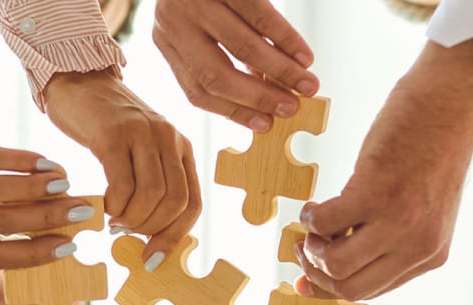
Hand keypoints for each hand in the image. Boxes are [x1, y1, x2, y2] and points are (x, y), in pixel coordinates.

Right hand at [44, 70, 200, 266]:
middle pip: (175, 202)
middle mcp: (169, 138)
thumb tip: (153, 240)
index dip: (175, 237)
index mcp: (181, 147)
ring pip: (152, 195)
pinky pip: (122, 183)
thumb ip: (153, 187)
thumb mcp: (140, 155)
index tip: (152, 258)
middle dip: (151, 229)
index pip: (193, 203)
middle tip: (126, 232)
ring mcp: (143, 133)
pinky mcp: (113, 133)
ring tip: (114, 220)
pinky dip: (114, 205)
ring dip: (130, 219)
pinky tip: (104, 206)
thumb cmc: (107, 128)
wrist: (77, 80)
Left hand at [153, 0, 317, 131]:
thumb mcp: (198, 26)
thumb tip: (262, 96)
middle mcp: (174, 23)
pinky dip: (285, 38)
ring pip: (242, 47)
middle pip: (216, 76)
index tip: (265, 125)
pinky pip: (260, 15)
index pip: (197, 91)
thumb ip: (222, 59)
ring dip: (280, 70)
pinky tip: (302, 54)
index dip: (235, 112)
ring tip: (306, 84)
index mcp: (167, 41)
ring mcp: (196, 1)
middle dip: (258, 97)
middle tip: (291, 108)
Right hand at [294, 39, 472, 300]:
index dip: (330, 289)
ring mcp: (399, 222)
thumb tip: (334, 262)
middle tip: (303, 248)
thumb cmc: (432, 146)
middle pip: (350, 289)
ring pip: (335, 265)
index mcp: (430, 254)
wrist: (453, 99)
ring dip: (312, 248)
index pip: (370, 291)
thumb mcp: (421, 210)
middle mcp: (418, 246)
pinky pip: (325, 224)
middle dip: (316, 273)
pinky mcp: (377, 193)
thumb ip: (389, 239)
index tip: (304, 280)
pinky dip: (310, 217)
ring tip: (311, 224)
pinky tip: (314, 203)